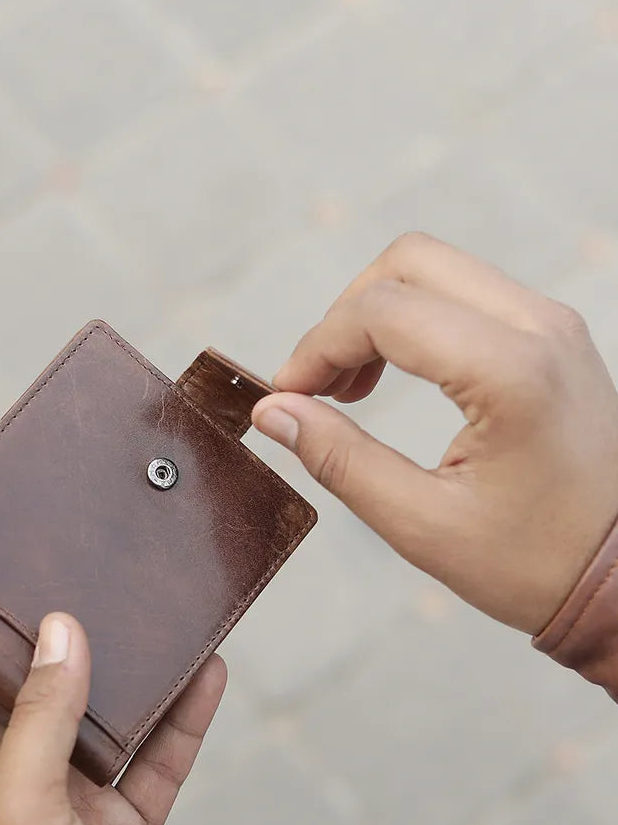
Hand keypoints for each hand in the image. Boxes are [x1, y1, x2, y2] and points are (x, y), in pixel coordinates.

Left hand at [0, 613, 225, 824]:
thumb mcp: (21, 801)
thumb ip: (42, 714)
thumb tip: (59, 631)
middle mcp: (11, 762)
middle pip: (32, 675)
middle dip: (58, 628)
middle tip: (83, 570)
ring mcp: (67, 787)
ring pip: (103, 709)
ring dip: (132, 670)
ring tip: (158, 615)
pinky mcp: (118, 815)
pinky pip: (154, 754)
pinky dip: (181, 718)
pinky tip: (206, 675)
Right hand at [252, 232, 617, 633]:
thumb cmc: (536, 562)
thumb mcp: (422, 524)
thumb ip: (339, 459)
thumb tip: (274, 411)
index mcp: (511, 372)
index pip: (383, 311)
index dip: (317, 347)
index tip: (287, 396)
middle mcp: (538, 327)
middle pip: (408, 262)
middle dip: (343, 317)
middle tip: (317, 386)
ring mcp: (549, 324)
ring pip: (434, 269)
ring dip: (374, 315)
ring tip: (349, 387)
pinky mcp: (548, 336)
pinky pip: (463, 294)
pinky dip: (411, 321)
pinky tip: (392, 375)